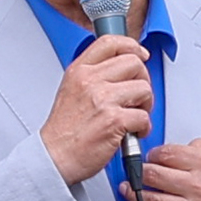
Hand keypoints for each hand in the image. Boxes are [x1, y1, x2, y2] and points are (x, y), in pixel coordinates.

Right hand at [38, 33, 154, 183]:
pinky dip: (144, 127)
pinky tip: (132, 132)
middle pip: (134, 63)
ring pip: (144, 88)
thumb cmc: (64, 130)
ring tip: (133, 116)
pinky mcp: (114, 120)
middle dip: (142, 80)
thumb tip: (120, 68)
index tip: (140, 54)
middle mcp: (90, 81)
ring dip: (145, 105)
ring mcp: (103, 99)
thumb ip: (93, 76)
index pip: (110, 42)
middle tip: (137, 96)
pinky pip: (144, 116)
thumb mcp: (70, 90)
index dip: (132, 46)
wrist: (54, 157)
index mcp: (79, 71)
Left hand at [136, 135, 200, 200]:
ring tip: (130, 191)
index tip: (151, 157)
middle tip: (137, 172)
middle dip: (140, 172)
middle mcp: (196, 185)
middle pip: (152, 175)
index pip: (165, 154)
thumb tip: (186, 146)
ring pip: (152, 200)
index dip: (153, 154)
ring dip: (136, 194)